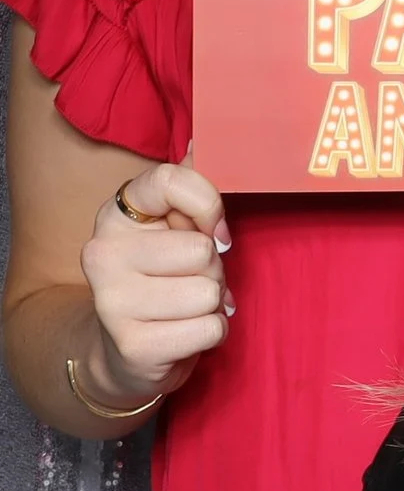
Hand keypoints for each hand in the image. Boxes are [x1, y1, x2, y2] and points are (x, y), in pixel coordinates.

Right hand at [78, 155, 230, 408]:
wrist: (127, 353)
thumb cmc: (164, 280)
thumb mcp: (174, 229)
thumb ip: (189, 188)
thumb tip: (202, 138)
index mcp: (115, 215)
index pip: (172, 180)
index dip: (209, 206)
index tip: (215, 231)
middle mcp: (101, 253)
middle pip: (202, 249)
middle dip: (213, 269)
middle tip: (190, 280)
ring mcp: (111, 301)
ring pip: (208, 291)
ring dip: (212, 304)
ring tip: (185, 308)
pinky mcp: (133, 344)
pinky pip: (211, 328)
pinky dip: (211, 333)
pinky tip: (183, 333)